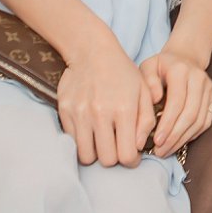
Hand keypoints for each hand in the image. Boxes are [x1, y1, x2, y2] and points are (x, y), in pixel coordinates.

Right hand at [57, 42, 154, 166]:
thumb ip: (146, 121)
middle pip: (106, 160)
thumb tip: (139, 147)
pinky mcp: (65, 112)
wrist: (92, 51)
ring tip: (102, 141)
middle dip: (114, 158)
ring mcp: (80, 114)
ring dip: (96, 153)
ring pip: (86, 156)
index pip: (126, 155)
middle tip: (117, 147)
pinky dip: (82, 141)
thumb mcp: (143, 92)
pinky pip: (72, 142)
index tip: (132, 156)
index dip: (131, 161)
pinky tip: (90, 130)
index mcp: (124, 110)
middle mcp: (100, 114)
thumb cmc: (123, 73)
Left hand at [139, 48, 211, 155]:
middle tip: (160, 151)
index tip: (156, 141)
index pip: (176, 102)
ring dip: (182, 139)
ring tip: (166, 150)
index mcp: (181, 70)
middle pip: (190, 114)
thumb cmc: (160, 67)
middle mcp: (199, 78)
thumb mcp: (147, 68)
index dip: (167, 124)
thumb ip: (148, 82)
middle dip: (174, 136)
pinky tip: (179, 142)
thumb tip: (156, 100)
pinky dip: (192, 135)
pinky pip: (206, 122)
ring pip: (199, 121)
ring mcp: (210, 88)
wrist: (184, 58)